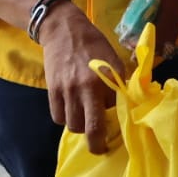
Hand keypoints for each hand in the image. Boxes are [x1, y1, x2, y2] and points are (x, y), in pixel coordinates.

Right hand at [39, 3, 123, 154]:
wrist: (63, 29)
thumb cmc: (93, 44)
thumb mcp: (113, 59)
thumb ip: (119, 82)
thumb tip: (125, 103)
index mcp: (106, 78)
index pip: (115, 111)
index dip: (117, 122)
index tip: (119, 129)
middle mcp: (87, 87)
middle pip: (91, 128)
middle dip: (97, 143)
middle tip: (100, 147)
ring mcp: (68, 90)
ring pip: (73, 125)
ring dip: (80, 127)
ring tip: (85, 121)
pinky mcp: (52, 90)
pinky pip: (58, 117)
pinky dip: (65, 118)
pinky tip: (71, 111)